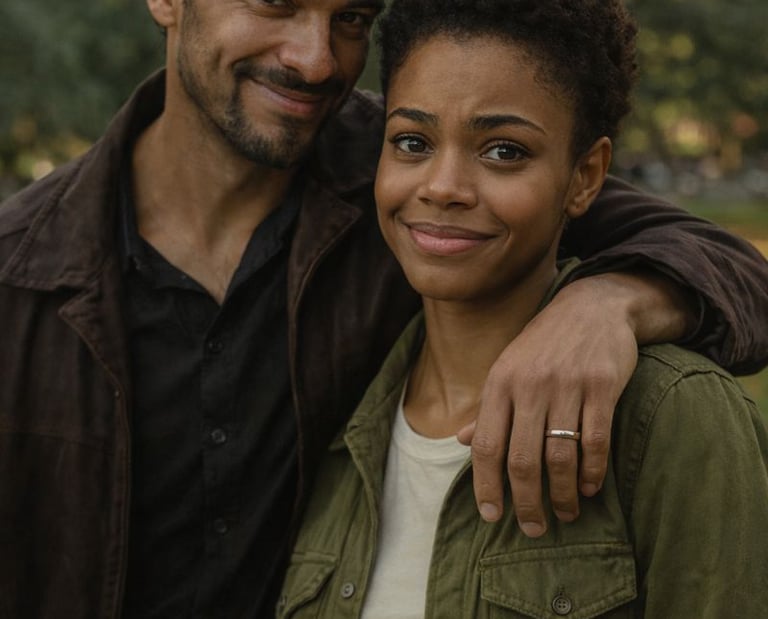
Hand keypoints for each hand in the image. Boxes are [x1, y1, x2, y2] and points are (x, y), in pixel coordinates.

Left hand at [458, 270, 693, 536]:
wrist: (592, 306)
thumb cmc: (543, 344)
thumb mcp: (507, 368)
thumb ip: (486, 408)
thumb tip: (460, 441)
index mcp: (500, 383)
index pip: (485, 444)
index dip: (485, 485)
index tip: (491, 515)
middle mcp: (529, 386)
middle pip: (522, 459)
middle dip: (527, 502)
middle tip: (534, 528)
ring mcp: (567, 385)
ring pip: (560, 455)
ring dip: (562, 493)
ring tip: (565, 514)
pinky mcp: (602, 386)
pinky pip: (596, 440)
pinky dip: (592, 470)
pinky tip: (589, 487)